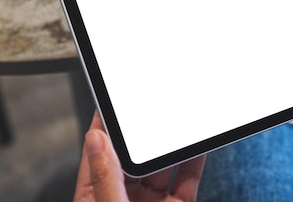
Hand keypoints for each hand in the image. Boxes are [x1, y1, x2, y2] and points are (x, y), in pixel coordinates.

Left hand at [73, 112, 205, 201]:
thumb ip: (105, 178)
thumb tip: (96, 139)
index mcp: (97, 198)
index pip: (98, 154)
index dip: (104, 126)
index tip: (111, 101)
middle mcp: (124, 198)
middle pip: (133, 156)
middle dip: (142, 131)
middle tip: (151, 105)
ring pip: (162, 165)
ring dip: (171, 144)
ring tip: (178, 120)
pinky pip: (187, 178)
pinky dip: (193, 160)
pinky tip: (197, 144)